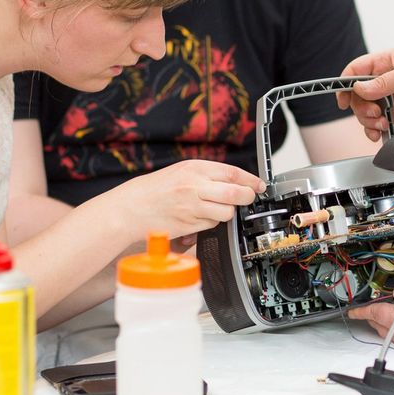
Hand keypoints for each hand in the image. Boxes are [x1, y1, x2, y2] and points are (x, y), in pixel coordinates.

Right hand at [112, 160, 264, 240]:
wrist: (133, 207)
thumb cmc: (158, 188)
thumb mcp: (183, 171)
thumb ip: (209, 175)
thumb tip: (238, 182)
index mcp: (194, 168)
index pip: (232, 173)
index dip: (251, 180)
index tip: (259, 185)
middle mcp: (194, 186)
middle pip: (235, 193)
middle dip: (247, 198)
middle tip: (248, 199)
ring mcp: (192, 207)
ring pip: (226, 212)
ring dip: (228, 213)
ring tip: (217, 208)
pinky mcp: (190, 225)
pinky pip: (212, 225)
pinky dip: (212, 223)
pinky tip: (201, 217)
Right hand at [337, 51, 393, 140]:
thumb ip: (384, 82)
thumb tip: (360, 89)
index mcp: (384, 63)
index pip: (355, 71)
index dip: (345, 84)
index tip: (343, 99)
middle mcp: (383, 80)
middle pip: (356, 95)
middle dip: (360, 107)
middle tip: (375, 113)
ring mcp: (389, 98)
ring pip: (364, 111)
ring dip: (368, 121)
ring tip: (382, 123)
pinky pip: (376, 123)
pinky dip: (373, 130)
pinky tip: (379, 133)